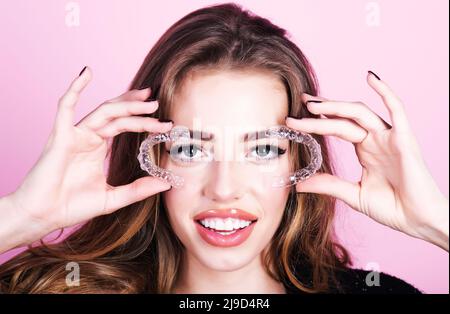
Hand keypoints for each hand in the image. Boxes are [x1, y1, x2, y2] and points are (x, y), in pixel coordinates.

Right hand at [2, 67, 171, 250]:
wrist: (43, 216)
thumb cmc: (72, 206)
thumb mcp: (113, 198)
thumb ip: (138, 189)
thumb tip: (166, 183)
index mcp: (98, 147)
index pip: (124, 125)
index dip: (144, 122)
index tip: (165, 124)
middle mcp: (88, 137)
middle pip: (117, 114)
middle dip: (138, 108)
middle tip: (157, 104)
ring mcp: (74, 134)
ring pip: (104, 111)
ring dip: (126, 103)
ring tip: (148, 101)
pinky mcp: (60, 136)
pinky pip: (65, 107)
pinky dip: (75, 88)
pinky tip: (87, 72)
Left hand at [286, 71, 448, 250]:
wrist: (419, 222)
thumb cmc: (393, 208)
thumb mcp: (353, 195)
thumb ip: (328, 185)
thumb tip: (298, 184)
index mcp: (365, 150)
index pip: (337, 128)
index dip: (317, 121)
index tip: (295, 117)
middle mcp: (376, 139)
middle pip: (343, 118)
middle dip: (321, 110)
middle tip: (300, 103)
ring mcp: (390, 138)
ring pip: (360, 113)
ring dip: (336, 106)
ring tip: (313, 104)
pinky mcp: (405, 140)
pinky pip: (397, 110)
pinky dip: (385, 92)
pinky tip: (370, 77)